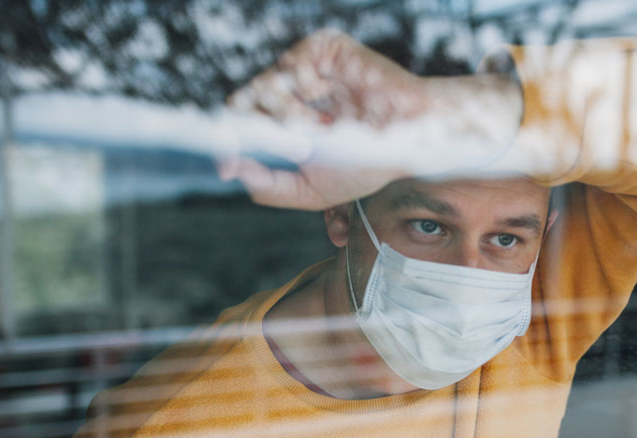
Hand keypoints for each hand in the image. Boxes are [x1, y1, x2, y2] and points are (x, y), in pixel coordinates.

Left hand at [219, 29, 424, 209]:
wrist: (410, 141)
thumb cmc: (366, 165)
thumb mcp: (310, 190)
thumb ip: (268, 186)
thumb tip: (227, 169)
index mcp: (284, 123)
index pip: (239, 122)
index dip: (228, 137)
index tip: (226, 150)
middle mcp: (291, 92)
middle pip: (245, 101)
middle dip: (264, 127)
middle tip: (293, 142)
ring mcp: (306, 68)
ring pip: (265, 84)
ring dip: (288, 113)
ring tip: (320, 125)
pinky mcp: (324, 48)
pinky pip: (292, 62)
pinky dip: (304, 85)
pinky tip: (325, 96)